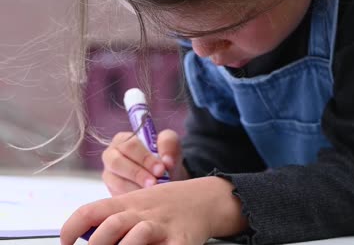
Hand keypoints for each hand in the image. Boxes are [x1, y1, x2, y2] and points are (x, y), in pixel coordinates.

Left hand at [60, 177, 247, 244]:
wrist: (204, 198)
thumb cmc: (165, 205)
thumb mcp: (137, 203)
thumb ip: (113, 217)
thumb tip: (86, 238)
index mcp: (127, 203)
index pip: (91, 211)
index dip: (72, 228)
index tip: (65, 243)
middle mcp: (142, 213)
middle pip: (112, 225)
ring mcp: (163, 226)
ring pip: (138, 235)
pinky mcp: (182, 240)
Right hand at [102, 129, 188, 195]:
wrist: (164, 177)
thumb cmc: (163, 156)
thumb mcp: (170, 144)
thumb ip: (168, 144)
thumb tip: (167, 161)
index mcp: (123, 139)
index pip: (130, 146)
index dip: (145, 158)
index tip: (161, 169)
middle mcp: (111, 155)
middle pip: (117, 163)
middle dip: (138, 174)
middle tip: (155, 183)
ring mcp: (109, 175)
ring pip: (116, 181)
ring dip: (135, 188)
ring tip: (152, 192)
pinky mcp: (111, 192)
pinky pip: (117, 196)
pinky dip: (132, 199)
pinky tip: (145, 200)